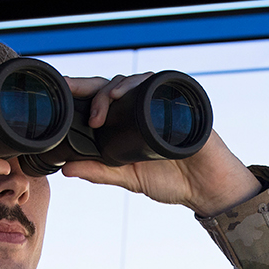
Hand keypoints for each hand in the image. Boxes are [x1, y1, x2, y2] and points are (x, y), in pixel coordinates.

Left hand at [62, 74, 260, 216]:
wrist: (207, 188)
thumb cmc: (172, 180)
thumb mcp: (129, 177)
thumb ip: (99, 172)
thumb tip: (66, 169)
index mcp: (128, 122)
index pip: (102, 99)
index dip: (82, 92)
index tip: (61, 90)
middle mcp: (143, 108)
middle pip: (114, 85)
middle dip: (92, 88)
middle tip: (76, 95)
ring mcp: (162, 103)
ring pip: (135, 80)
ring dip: (117, 86)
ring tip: (105, 102)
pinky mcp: (181, 104)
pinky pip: (163, 85)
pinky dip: (144, 85)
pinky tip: (132, 91)